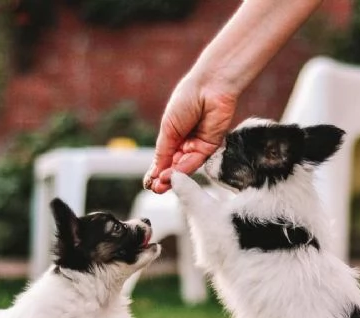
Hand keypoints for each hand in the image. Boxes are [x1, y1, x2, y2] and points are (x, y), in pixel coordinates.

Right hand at [144, 76, 237, 193]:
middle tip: (155, 188)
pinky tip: (174, 173)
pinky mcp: (210, 147)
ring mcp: (198, 146)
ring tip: (161, 183)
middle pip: (173, 166)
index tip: (148, 182)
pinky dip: (185, 168)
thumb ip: (163, 151)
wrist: (210, 87)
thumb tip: (156, 171)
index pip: (163, 159)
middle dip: (163, 178)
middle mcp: (185, 143)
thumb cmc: (186, 100)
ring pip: (184, 167)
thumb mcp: (168, 127)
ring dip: (173, 176)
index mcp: (172, 135)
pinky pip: (197, 161)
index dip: (155, 171)